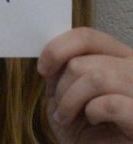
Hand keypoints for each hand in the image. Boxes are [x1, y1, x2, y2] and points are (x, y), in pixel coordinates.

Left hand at [39, 27, 132, 141]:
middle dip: (63, 86)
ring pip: (98, 78)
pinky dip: (93, 112)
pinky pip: (111, 104)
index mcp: (120, 58)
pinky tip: (94, 121)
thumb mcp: (66, 92)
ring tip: (67, 117)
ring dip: (71, 100)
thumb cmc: (83, 127)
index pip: (88, 37)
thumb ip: (62, 69)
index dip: (58, 49)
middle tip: (60, 107)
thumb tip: (51, 55)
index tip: (43, 69)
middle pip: (86, 61)